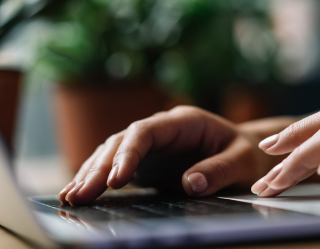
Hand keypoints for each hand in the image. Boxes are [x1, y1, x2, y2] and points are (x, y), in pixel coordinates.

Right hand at [58, 106, 282, 205]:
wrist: (247, 153)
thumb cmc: (246, 154)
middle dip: (100, 168)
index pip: (146, 131)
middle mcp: (162, 130)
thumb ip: (218, 170)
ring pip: (112, 153)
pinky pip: (116, 167)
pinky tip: (81, 193)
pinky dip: (98, 179)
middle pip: (122, 142)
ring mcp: (151, 145)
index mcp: (184, 121)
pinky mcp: (147, 162)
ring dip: (91, 173)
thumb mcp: (242, 161)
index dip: (128, 153)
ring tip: (72, 197)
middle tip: (81, 195)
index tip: (117, 179)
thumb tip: (190, 184)